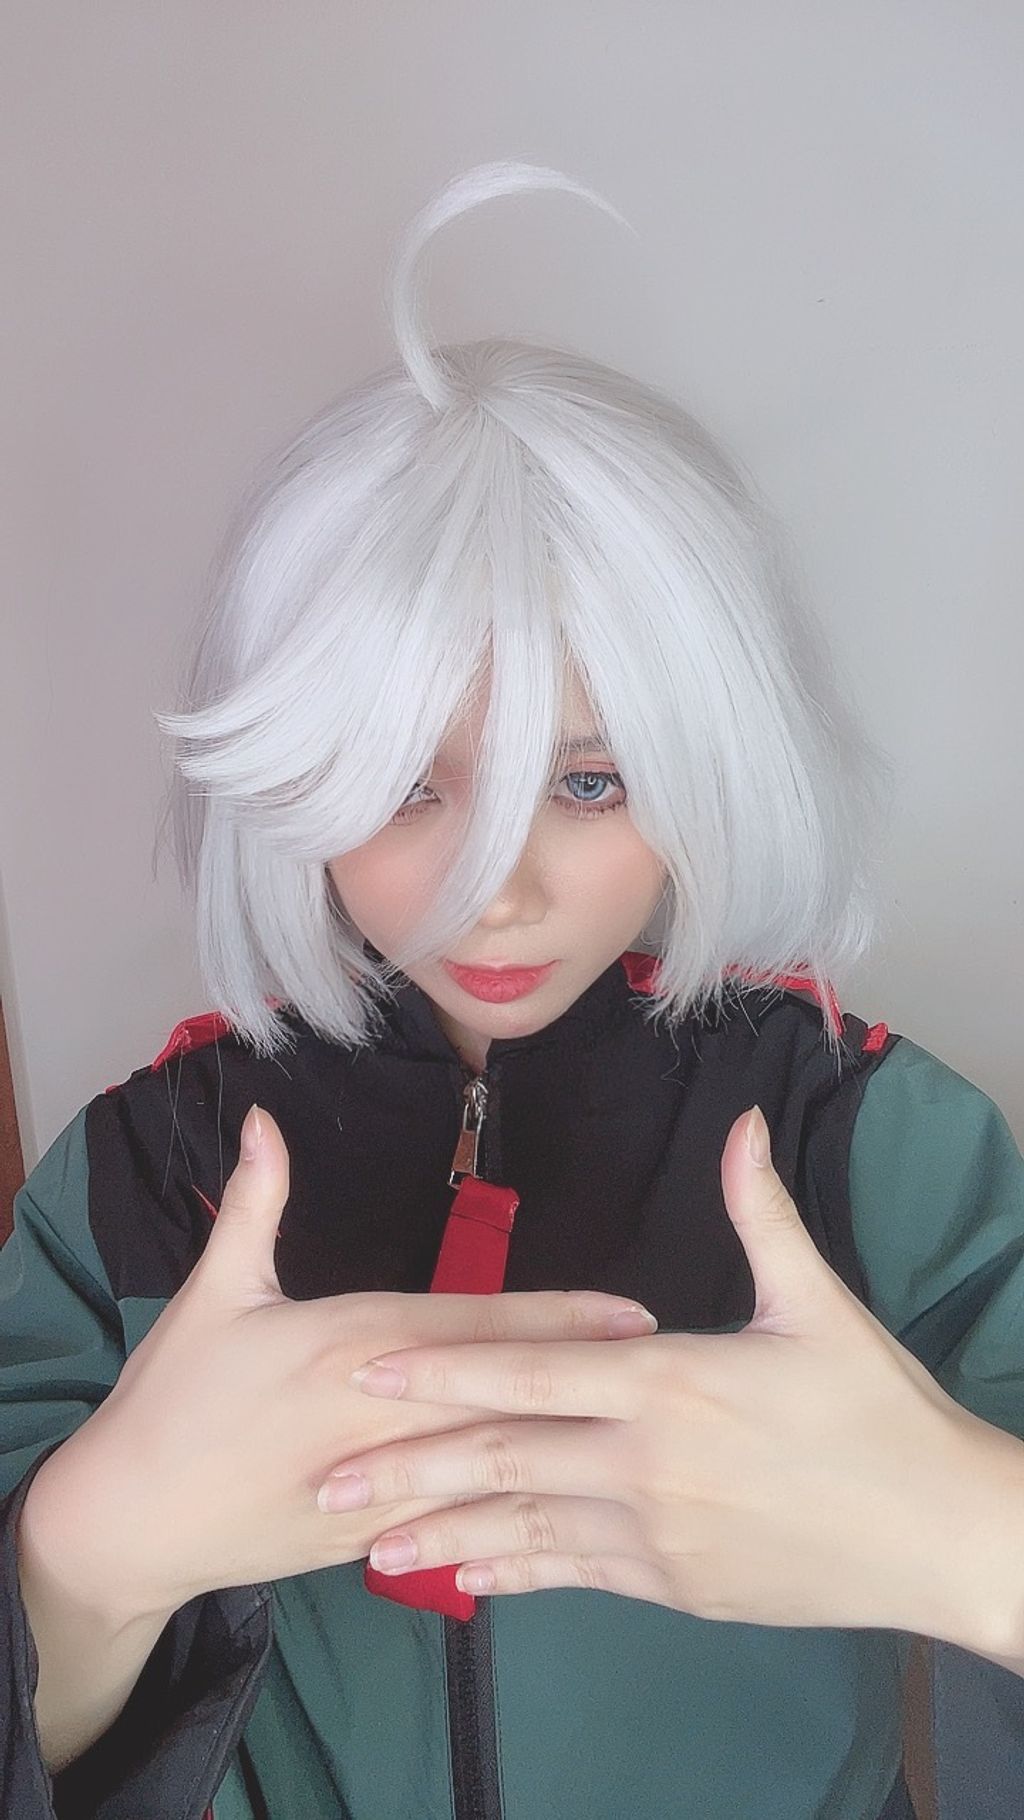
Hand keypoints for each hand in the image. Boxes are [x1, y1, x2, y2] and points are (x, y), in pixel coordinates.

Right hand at [24, 1105, 653, 1622]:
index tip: (634, 1315)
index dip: (560, 1321)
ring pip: (495, 1462)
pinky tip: (574, 1511)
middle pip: (506, 1393)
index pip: (477, 1328)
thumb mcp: (214, 1292)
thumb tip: (268, 1120)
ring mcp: (383, 1485)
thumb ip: (255, 1204)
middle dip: (592, 1379)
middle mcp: (382, 1416)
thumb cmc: (175, 1396)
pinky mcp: (374, 1537)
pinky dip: (517, 1513)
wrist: (130, 1520)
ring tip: (646, 1429)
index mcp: (352, 1346)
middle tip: (673, 1367)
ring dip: (572, 1442)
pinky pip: (459, 1522)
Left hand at [327, 1105, 1000, 1646]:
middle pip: (504, 1458)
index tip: (363, 1368)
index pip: (531, 1372)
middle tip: (324, 1482)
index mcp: (670, 1382)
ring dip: (439, 1534)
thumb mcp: (820, 1305)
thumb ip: (761, 1214)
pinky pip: (574, 1576)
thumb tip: (742, 1125)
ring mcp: (657, 1534)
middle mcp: (647, 1462)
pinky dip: (514, 1572)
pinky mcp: (675, 1586)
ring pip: (525, 1528)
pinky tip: (465, 1575)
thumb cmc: (879, 1411)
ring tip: (365, 1547)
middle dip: (407, 1469)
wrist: (937, 1534)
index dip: (441, 1370)